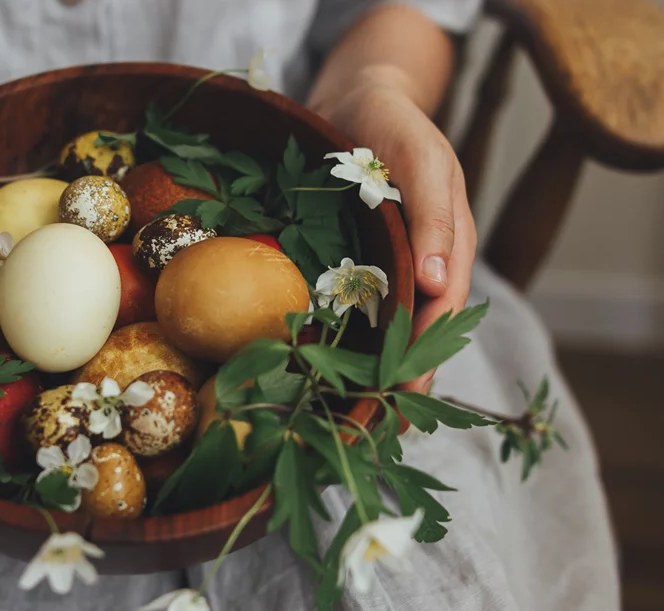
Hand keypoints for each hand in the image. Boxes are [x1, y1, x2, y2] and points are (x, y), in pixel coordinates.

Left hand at [323, 82, 476, 391]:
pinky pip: (356, 305)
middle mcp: (422, 260)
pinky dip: (349, 336)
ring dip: (378, 366)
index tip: (405, 395)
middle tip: (384, 425)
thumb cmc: (395, 125)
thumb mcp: (423, 160)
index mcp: (449, 243)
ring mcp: (390, 261)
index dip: (425, 353)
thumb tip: (442, 286)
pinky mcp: (356, 258)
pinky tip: (329, 365)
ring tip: (360, 413)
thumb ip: (437, 217)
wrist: (357, 98)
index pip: (442, 310)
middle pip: (420, 328)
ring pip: (389, 324)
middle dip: (404, 376)